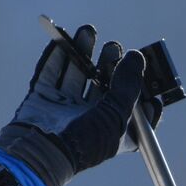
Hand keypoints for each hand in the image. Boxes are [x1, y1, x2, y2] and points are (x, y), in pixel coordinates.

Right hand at [0, 24, 159, 185]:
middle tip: (114, 48)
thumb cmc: (84, 141)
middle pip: (106, 86)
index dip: (143, 90)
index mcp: (115, 132)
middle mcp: (92, 121)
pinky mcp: (44, 101)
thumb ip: (129, 84)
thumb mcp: (117, 113)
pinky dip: (57, 56)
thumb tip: (136, 56)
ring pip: (77, 75)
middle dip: (111, 64)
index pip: (135, 110)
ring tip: (89, 32)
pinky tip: (62, 41)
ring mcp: (66, 110)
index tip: (147, 72)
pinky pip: (51, 74)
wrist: (38, 154)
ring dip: (83, 53)